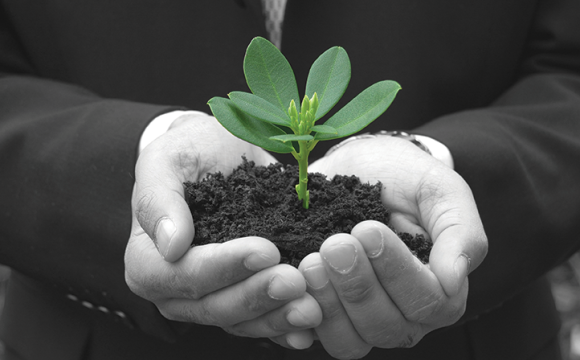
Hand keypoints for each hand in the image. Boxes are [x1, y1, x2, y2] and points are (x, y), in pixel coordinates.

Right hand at [125, 113, 321, 346]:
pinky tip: (311, 322)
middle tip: (295, 280)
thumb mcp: (165, 159)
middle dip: (257, 295)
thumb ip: (158, 198)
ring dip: (276, 316)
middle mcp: (175, 290)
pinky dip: (284, 324)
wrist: (222, 154)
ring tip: (311, 306)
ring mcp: (209, 298)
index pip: (184, 274)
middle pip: (215, 305)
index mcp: (148, 261)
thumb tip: (170, 245)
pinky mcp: (240, 298)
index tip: (265, 250)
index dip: (224, 267)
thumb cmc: (190, 153)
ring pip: (240, 321)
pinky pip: (260, 322)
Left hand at [302, 136, 486, 358]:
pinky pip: (314, 334)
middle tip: (335, 243)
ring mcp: (363, 318)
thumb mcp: (440, 190)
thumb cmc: (405, 178)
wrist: (360, 166)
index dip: (396, 272)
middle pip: (386, 327)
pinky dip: (301, 314)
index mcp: (440, 289)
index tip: (367, 229)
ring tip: (312, 261)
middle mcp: (404, 314)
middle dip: (358, 286)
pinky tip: (293, 282)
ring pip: (351, 342)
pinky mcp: (327, 313)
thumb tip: (455, 279)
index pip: (427, 302)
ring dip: (329, 305)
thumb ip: (460, 231)